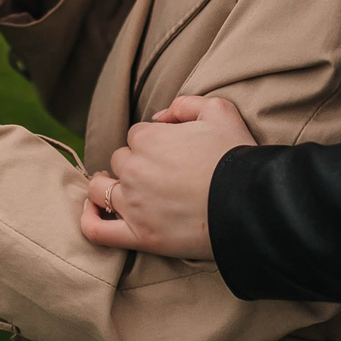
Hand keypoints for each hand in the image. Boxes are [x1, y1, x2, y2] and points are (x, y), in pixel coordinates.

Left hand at [79, 94, 256, 258]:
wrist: (251, 203)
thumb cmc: (236, 156)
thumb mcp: (219, 110)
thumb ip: (185, 104)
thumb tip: (161, 116)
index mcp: (149, 137)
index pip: (137, 136)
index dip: (153, 143)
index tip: (170, 154)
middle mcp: (134, 168)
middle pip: (121, 161)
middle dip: (135, 165)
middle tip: (160, 176)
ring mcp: (133, 204)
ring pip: (101, 190)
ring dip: (108, 187)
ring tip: (120, 191)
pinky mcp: (139, 235)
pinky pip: (97, 230)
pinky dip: (89, 219)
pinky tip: (94, 212)